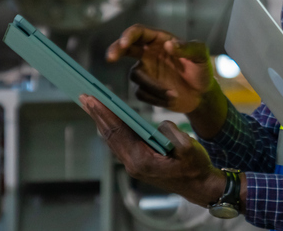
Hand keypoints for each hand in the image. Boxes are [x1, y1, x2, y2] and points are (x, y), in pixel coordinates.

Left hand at [80, 94, 234, 208]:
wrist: (198, 185)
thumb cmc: (195, 166)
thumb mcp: (188, 147)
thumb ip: (172, 133)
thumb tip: (158, 125)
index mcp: (141, 160)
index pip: (118, 132)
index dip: (105, 114)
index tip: (92, 99)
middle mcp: (132, 163)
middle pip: (110, 135)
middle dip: (97, 115)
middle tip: (84, 97)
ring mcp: (133, 164)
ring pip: (112, 139)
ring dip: (102, 121)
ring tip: (91, 105)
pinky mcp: (137, 161)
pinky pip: (120, 142)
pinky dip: (112, 128)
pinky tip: (108, 119)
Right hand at [106, 25, 214, 113]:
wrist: (202, 95)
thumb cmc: (201, 70)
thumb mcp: (201, 55)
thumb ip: (188, 48)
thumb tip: (169, 45)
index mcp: (160, 41)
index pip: (139, 32)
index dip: (129, 36)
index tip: (124, 43)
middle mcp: (148, 54)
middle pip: (124, 48)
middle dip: (115, 50)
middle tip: (110, 57)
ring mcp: (146, 72)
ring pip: (136, 75)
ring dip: (153, 85)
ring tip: (174, 93)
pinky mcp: (145, 89)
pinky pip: (141, 92)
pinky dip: (156, 97)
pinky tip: (172, 97)